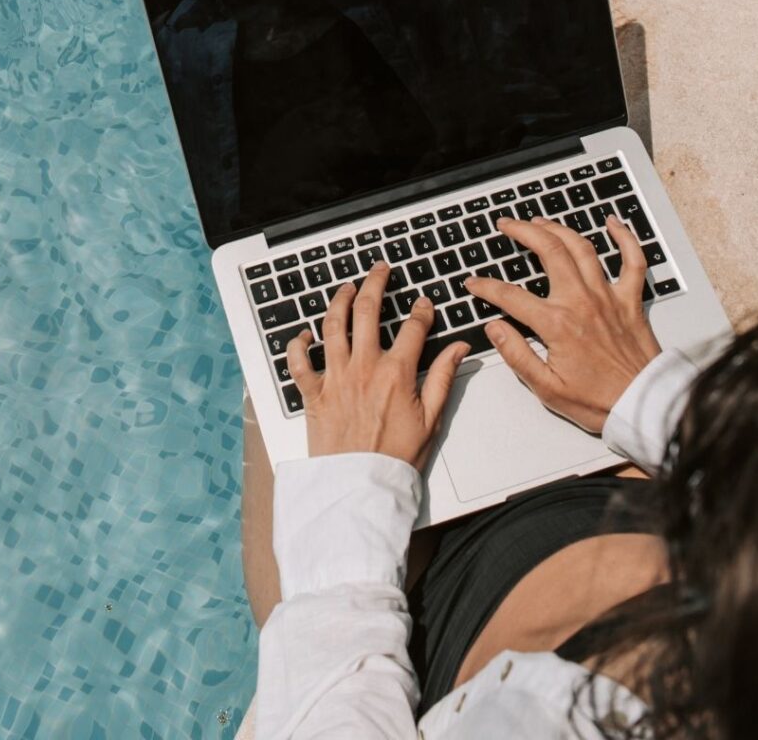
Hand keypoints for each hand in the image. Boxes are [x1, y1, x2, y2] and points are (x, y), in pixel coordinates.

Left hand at [286, 263, 470, 473]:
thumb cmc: (396, 457)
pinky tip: (304, 334)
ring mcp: (335, 378)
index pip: (413, 327)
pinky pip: (299, 362)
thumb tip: (460, 349)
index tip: (423, 303)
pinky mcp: (313, 394)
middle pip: (368, 311)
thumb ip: (444, 378)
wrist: (361, 486)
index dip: (421, 310)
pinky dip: (298, 344)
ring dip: (339, 301)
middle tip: (380, 270)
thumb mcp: (432, 418)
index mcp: (396, 373)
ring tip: (346, 288)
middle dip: (376, 284)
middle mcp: (363, 367)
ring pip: (332, 325)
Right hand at [465, 215, 661, 432]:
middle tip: (507, 224)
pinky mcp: (631, 301)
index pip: (511, 295)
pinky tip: (613, 223)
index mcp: (558, 324)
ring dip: (558, 228)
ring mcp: (608, 297)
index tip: (474, 283)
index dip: (487, 286)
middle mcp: (582, 302)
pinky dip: (625, 238)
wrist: (643, 406)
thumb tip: (495, 329)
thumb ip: (516, 354)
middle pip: (549, 251)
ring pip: (582, 248)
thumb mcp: (546, 387)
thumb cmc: (599, 401)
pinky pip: (633, 260)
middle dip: (523, 231)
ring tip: (540, 221)